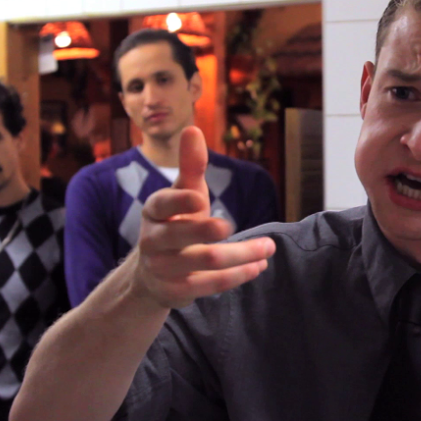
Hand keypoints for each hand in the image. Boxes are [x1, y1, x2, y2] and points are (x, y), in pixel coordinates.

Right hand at [131, 126, 275, 308]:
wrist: (152, 272)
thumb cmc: (175, 222)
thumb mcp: (183, 194)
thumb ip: (191, 166)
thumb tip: (193, 128)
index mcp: (154, 211)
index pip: (162, 203)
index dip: (179, 202)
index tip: (200, 198)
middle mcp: (153, 240)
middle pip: (182, 236)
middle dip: (207, 231)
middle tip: (231, 226)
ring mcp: (163, 268)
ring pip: (203, 262)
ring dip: (240, 256)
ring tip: (268, 248)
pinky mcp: (175, 292)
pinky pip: (208, 286)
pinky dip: (236, 276)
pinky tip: (258, 267)